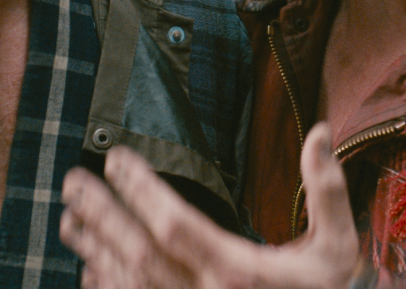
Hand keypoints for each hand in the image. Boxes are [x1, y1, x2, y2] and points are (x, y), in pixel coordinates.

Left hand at [62, 123, 363, 288]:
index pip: (176, 224)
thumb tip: (317, 131)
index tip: (117, 158)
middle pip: (138, 251)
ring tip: (69, 216)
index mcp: (240, 273)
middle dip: (101, 213)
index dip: (141, 189)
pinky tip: (89, 266)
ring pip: (127, 281)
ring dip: (94, 248)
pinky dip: (106, 286)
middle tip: (73, 181)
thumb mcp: (336, 249)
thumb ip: (327, 191)